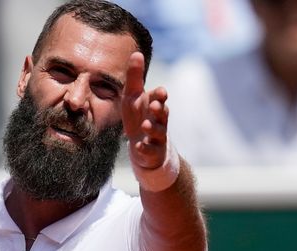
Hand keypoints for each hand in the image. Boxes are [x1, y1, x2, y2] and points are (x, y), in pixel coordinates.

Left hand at [121, 52, 168, 170]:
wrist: (143, 146)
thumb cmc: (138, 117)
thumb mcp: (133, 97)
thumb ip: (135, 77)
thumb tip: (136, 52)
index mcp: (154, 106)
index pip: (159, 99)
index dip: (160, 96)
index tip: (159, 92)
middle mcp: (158, 120)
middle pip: (162, 114)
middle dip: (160, 110)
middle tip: (155, 105)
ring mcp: (156, 137)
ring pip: (158, 132)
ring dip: (152, 128)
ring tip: (145, 125)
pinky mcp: (151, 151)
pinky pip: (149, 150)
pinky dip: (145, 148)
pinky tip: (139, 146)